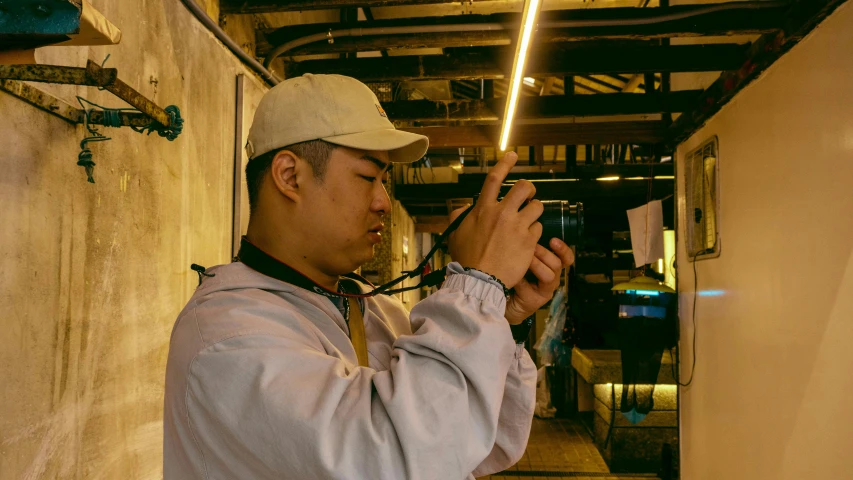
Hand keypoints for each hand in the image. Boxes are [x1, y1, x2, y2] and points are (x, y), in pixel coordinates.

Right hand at [448, 152, 543, 288]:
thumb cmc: (466, 258)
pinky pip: (539, 228)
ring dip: (535, 211)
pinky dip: (535, 233)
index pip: (495, 178)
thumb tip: (464, 207)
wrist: (479, 280)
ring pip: (537, 206)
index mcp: (483, 209)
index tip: (513, 155)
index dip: (506, 163)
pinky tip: (527, 241)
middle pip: (525, 187)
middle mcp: (502, 213)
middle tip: (528, 196)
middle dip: (530, 189)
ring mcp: (517, 226)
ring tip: (529, 220)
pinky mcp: (529, 241)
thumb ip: (460, 216)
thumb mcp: (456, 233)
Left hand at [505, 238, 574, 324]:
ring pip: (549, 276)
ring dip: (536, 265)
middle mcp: (552, 280)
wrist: (501, 298)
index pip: (566, 258)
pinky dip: (519, 280)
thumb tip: (529, 229)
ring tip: (524, 259)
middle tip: (532, 247)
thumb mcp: (522, 258)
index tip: (553, 240)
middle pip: (557, 265)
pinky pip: (529, 289)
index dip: (564, 249)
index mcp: (551, 268)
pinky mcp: (534, 302)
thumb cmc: (512, 275)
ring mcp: (544, 292)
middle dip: (545, 254)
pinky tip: (510, 276)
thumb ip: (529, 247)